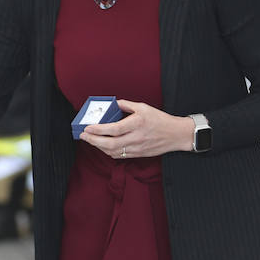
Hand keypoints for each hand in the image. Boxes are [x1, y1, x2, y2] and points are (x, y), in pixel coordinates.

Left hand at [79, 99, 193, 159]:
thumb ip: (126, 105)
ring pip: (113, 152)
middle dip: (93, 141)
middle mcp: (136, 137)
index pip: (114, 129)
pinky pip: (120, 155)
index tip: (87, 128)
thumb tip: (113, 104)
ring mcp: (137, 148)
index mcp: (137, 123)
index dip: (98, 130)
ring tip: (90, 140)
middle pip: (110, 144)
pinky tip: (103, 146)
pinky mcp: (138, 154)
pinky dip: (108, 152)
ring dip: (99, 147)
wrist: (175, 135)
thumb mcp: (143, 107)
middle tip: (83, 136)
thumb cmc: (160, 119)